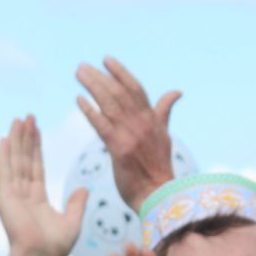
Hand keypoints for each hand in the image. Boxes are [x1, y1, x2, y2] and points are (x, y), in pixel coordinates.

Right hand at [0, 115, 84, 255]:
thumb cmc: (55, 248)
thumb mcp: (72, 223)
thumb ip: (77, 204)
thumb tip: (83, 189)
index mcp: (37, 200)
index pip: (36, 167)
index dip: (37, 147)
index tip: (37, 129)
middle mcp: (23, 194)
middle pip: (25, 159)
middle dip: (26, 138)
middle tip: (27, 116)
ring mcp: (13, 195)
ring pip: (16, 161)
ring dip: (16, 140)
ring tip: (18, 120)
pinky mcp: (5, 197)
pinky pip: (5, 171)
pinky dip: (4, 155)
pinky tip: (5, 139)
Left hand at [77, 56, 179, 210]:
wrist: (159, 195)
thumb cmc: (159, 168)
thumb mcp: (165, 135)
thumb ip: (164, 112)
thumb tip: (176, 91)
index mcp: (152, 119)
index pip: (135, 89)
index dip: (121, 72)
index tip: (106, 60)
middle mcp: (142, 123)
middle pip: (119, 92)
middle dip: (100, 77)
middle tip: (82, 66)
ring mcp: (130, 135)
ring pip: (109, 104)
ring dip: (93, 87)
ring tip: (78, 74)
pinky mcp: (119, 150)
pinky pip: (102, 125)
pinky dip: (90, 111)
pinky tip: (78, 100)